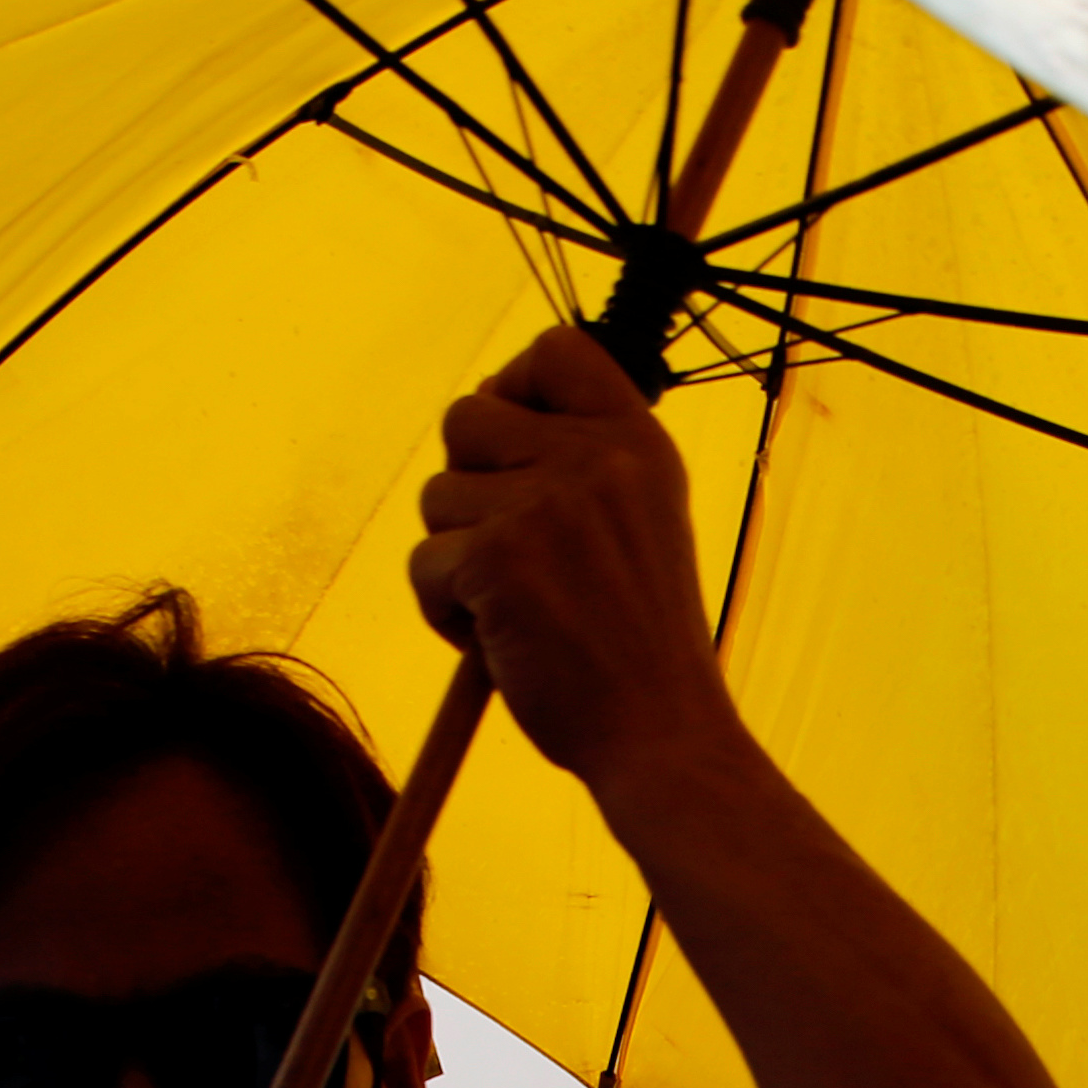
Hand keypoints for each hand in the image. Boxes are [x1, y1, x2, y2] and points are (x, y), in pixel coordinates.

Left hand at [408, 328, 737, 783]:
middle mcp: (595, 459)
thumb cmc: (644, 650)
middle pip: (467, 417)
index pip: (556, 351)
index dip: (515, 387)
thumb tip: (489, 420)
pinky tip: (498, 643)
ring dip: (456, 558)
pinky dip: (444, 611)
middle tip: (510, 550)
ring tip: (515, 610)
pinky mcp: (496, 558)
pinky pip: (424, 564)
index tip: (518, 446)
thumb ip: (588, 468)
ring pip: (437, 497)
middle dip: (468, 485)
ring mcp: (544, 506)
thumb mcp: (643, 526)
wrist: (663, 736)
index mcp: (639, 445)